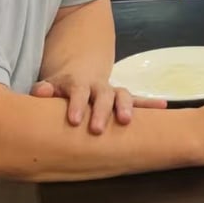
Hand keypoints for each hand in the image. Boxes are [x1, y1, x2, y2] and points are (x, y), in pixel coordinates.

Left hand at [31, 76, 166, 133]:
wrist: (82, 73)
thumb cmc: (64, 88)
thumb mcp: (52, 85)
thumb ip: (46, 88)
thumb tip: (39, 92)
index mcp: (79, 84)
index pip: (78, 92)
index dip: (77, 105)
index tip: (75, 121)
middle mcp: (99, 87)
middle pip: (103, 96)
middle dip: (102, 111)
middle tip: (98, 129)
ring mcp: (112, 92)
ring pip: (122, 96)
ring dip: (127, 107)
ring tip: (128, 120)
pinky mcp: (123, 99)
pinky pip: (139, 100)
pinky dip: (150, 103)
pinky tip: (164, 106)